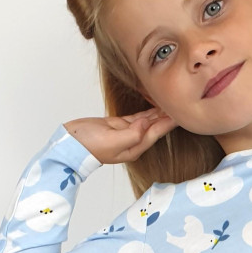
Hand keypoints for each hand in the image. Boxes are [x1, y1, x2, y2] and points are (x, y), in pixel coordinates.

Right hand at [63, 106, 177, 164]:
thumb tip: (146, 123)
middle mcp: (133, 142)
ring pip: (147, 121)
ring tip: (172, 105)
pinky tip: (154, 106)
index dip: (169, 122)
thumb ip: (132, 133)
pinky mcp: (118, 125)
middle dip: (168, 118)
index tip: (181, 114)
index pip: (156, 133)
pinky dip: (146, 111)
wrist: (70, 145)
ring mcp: (126, 133)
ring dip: (159, 114)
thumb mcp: (112, 141)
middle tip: (181, 106)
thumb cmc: (87, 146)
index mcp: (134, 147)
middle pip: (155, 127)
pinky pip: (137, 117)